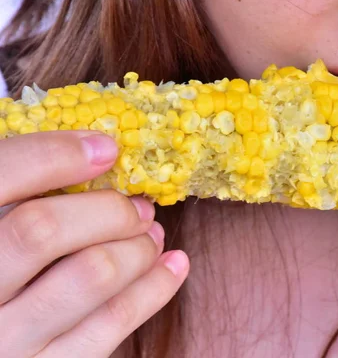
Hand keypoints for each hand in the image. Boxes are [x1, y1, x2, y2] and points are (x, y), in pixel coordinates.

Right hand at [0, 131, 189, 357]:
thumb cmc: (1, 274)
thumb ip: (20, 197)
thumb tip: (94, 153)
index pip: (1, 176)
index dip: (55, 155)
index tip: (107, 148)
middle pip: (44, 231)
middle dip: (107, 210)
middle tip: (140, 207)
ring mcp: (5, 340)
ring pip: (90, 275)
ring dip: (137, 247)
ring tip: (154, 235)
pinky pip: (111, 325)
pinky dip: (154, 289)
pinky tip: (173, 265)